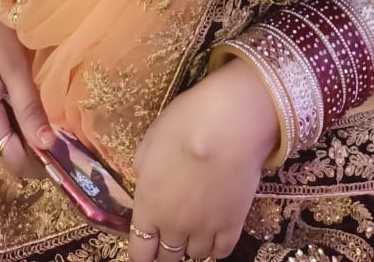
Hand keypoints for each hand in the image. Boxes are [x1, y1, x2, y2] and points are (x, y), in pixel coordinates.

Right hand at [0, 14, 54, 176]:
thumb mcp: (15, 68)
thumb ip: (29, 109)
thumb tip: (48, 146)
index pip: (13, 159)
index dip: (40, 161)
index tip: (64, 151)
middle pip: (2, 145)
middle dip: (28, 139)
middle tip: (54, 119)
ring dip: (12, 122)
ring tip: (31, 98)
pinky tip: (7, 87)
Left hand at [129, 57, 279, 261]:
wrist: (228, 125)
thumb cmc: (183, 124)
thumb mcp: (150, 141)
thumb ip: (144, 171)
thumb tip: (147, 184)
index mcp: (149, 207)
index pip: (140, 251)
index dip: (142, 254)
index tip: (145, 252)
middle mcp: (174, 226)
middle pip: (167, 257)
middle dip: (165, 251)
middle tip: (169, 240)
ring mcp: (205, 229)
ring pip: (196, 254)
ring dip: (192, 246)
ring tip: (195, 231)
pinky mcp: (233, 225)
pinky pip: (222, 251)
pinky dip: (217, 248)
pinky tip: (216, 236)